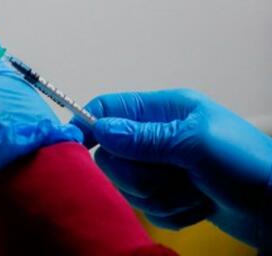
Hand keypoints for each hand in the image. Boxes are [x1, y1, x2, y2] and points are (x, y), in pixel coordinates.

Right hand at [86, 89, 271, 247]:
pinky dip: (170, 211)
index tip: (74, 145)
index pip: (110, 108)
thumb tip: (100, 129)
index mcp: (163, 110)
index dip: (88, 124)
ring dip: (159, 196)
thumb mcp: (195, 144)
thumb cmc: (245, 164)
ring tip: (192, 192)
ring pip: (128, 185)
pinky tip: (197, 206)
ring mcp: (162, 166)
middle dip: (138, 174)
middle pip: (113, 155)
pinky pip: (146, 207)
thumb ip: (144, 138)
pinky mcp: (167, 193)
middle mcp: (157, 136)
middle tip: (170, 176)